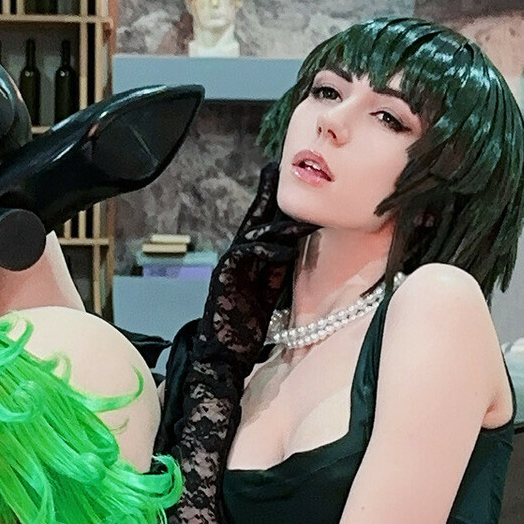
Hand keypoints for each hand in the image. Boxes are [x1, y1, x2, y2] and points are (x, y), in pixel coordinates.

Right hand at [199, 162, 316, 366]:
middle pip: (253, 219)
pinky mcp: (224, 276)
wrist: (222, 353)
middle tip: (275, 170)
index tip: (281, 179)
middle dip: (265, 194)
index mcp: (248, 259)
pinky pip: (246, 255)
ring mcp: (229, 265)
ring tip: (300, 219)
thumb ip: (276, 267)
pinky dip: (267, 250)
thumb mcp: (268, 290)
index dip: (271, 202)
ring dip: (278, 225)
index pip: (261, 224)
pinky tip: (284, 249)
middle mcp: (236, 256)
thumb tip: (291, 246)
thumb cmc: (244, 326)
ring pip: (253, 234)